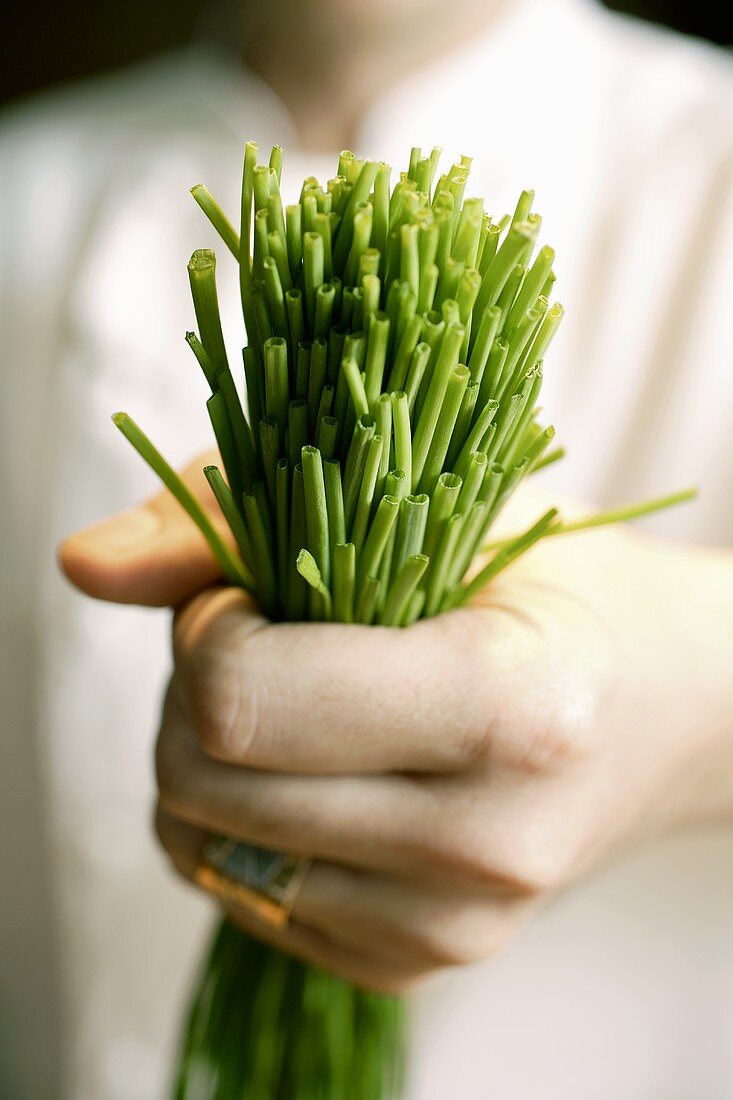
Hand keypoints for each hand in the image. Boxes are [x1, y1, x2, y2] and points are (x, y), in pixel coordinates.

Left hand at [60, 459, 732, 992]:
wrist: (669, 713)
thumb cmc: (563, 589)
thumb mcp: (437, 504)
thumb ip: (238, 515)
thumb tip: (80, 565)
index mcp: (513, 711)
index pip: (247, 701)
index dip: (211, 626)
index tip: (253, 593)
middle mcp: (485, 845)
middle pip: (202, 779)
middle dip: (193, 689)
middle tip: (265, 637)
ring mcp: (449, 926)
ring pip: (200, 843)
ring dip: (206, 753)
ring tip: (294, 697)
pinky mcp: (413, 964)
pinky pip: (241, 888)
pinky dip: (241, 813)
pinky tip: (316, 764)